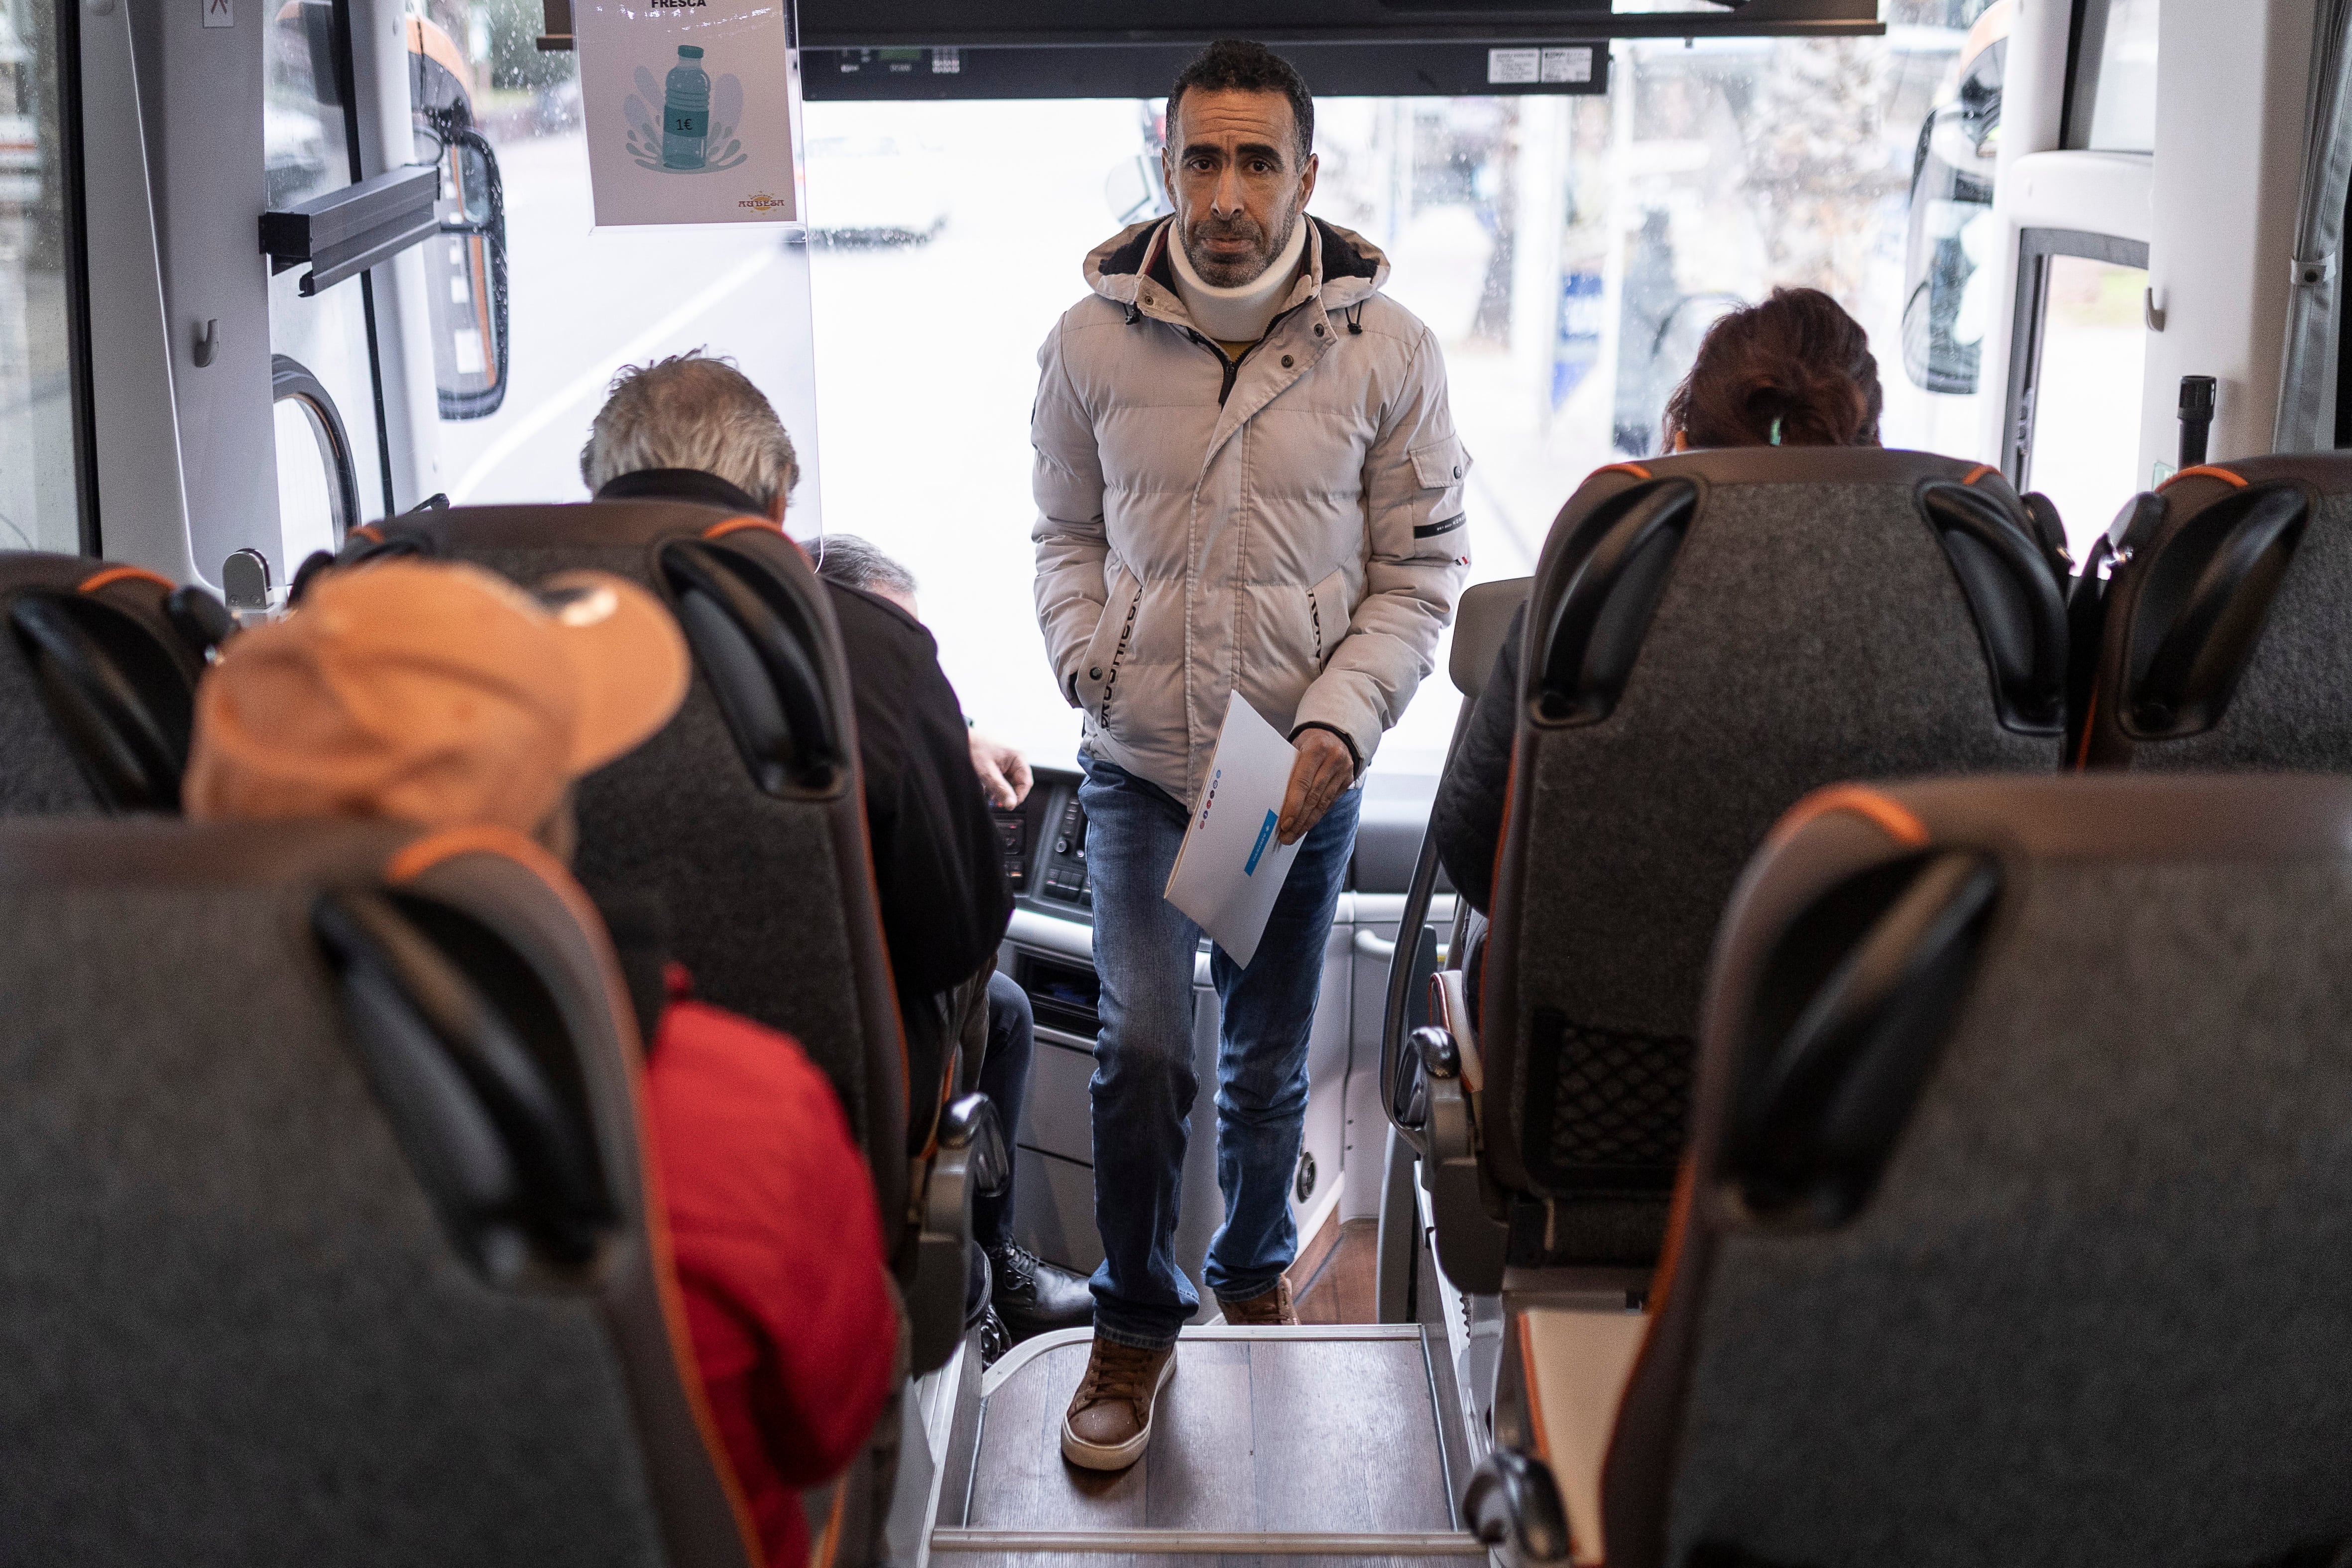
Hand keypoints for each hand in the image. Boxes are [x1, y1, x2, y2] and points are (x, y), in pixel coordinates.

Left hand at [969, 729, 1032, 808]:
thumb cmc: (975, 749)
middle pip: (1019, 784)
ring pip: (1011, 784)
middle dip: (1008, 794)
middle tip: (997, 803)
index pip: (1026, 783)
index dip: (1019, 796)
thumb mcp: (987, 772)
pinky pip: (1004, 780)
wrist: (962, 739)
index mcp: (1018, 757)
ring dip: (1002, 792)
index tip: (1008, 805)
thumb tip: (1011, 804)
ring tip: (990, 795)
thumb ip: (1001, 789)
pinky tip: (988, 790)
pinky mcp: (1002, 766)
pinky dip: (997, 787)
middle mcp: (1016, 760)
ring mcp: (1009, 763)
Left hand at [1277, 728, 1353, 844]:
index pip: (1303, 782)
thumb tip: (1272, 796)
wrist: (1336, 733)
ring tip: (1294, 835)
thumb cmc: (1310, 742)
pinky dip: (1317, 815)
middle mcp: (1333, 759)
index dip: (1293, 805)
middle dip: (1299, 819)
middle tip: (1286, 836)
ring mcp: (1343, 770)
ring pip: (1323, 803)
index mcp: (1317, 748)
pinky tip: (1306, 825)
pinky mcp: (1348, 780)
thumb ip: (1289, 767)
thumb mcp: (1297, 746)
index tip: (1285, 823)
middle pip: (1313, 797)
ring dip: (1307, 822)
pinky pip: (1330, 802)